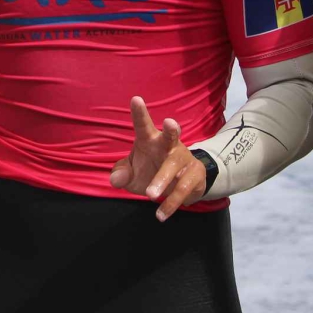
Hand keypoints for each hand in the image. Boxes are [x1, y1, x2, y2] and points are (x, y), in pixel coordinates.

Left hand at [108, 96, 205, 220]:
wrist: (179, 184)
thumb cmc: (150, 170)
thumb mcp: (131, 174)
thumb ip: (121, 174)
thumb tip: (116, 179)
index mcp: (150, 139)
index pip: (143, 124)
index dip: (139, 112)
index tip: (136, 99)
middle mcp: (169, 145)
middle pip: (171, 135)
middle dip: (171, 128)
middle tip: (170, 122)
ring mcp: (184, 158)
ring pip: (175, 166)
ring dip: (163, 180)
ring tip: (150, 196)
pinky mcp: (195, 175)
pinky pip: (184, 188)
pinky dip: (171, 202)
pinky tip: (160, 213)